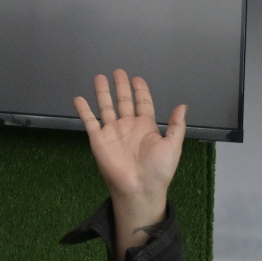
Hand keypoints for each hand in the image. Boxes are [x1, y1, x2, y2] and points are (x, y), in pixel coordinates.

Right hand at [75, 69, 186, 260]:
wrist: (139, 188)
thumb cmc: (158, 170)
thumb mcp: (173, 146)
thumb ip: (177, 126)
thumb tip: (183, 106)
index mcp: (147, 127)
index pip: (143, 103)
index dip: (140, 91)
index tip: (137, 78)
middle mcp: (128, 127)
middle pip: (124, 101)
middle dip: (121, 86)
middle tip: (118, 72)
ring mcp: (112, 132)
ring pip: (106, 107)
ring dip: (103, 93)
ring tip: (99, 78)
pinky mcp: (99, 139)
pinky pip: (90, 121)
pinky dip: (84, 110)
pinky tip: (79, 98)